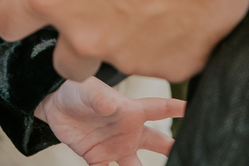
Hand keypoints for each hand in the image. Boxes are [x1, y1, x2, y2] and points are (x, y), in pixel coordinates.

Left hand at [0, 0, 248, 82]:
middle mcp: (86, 35)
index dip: (13, 13)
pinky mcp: (175, 63)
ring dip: (118, 37)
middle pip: (62, 60)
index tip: (22, 7)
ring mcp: (131, 54)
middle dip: (70, 38)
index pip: (9, 22)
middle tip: (93, 4)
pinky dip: (163, 39)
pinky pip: (161, 59)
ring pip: (113, 59)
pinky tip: (174, 5)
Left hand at [35, 77, 184, 165]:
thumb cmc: (75, 91)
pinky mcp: (98, 158)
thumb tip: (111, 106)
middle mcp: (128, 132)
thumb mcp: (87, 90)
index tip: (195, 110)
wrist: (53, 106)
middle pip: (158, 143)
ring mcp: (115, 147)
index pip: (160, 109)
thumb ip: (99, 97)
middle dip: (173, 149)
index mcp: (130, 112)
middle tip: (186, 155)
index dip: (177, 109)